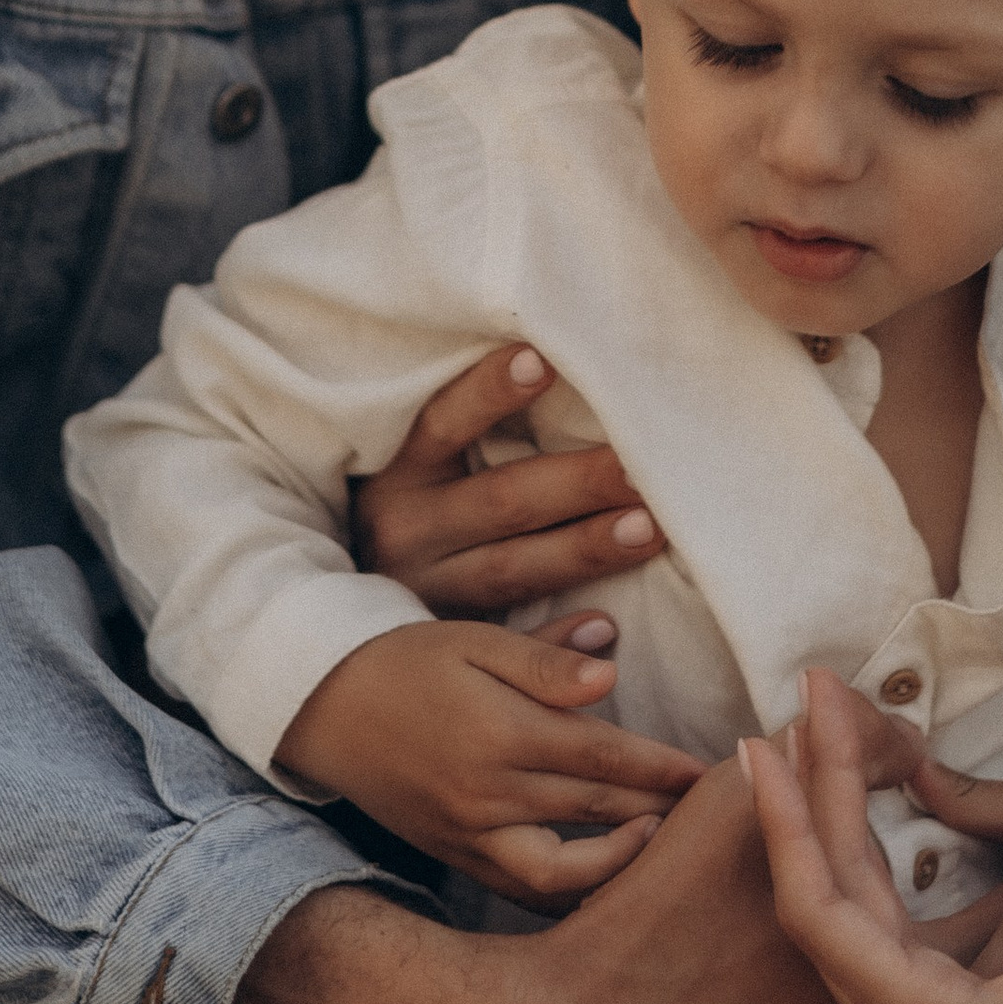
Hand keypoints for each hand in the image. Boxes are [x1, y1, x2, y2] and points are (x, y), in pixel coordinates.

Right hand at [275, 620, 701, 907]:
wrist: (322, 705)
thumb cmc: (406, 660)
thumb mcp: (473, 641)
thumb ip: (543, 661)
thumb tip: (611, 674)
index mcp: (499, 734)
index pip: (605, 756)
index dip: (665, 767)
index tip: (714, 774)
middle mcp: (488, 795)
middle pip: (597, 811)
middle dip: (662, 811)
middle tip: (717, 815)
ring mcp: (469, 836)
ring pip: (564, 870)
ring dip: (621, 863)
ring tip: (661, 843)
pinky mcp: (455, 857)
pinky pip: (524, 890)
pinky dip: (569, 892)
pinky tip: (603, 881)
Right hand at [352, 345, 665, 618]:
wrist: (354, 619)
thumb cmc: (411, 508)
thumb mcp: (415, 465)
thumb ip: (468, 426)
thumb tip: (546, 361)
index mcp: (398, 474)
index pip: (443, 423)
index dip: (488, 393)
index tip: (541, 360)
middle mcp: (409, 533)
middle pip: (501, 501)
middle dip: (578, 482)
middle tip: (643, 464)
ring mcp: (427, 591)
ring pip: (514, 570)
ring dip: (584, 549)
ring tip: (649, 528)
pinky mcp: (450, 641)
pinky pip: (505, 643)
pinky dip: (553, 640)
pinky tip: (603, 628)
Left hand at [746, 673, 1002, 1003]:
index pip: (819, 908)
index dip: (790, 815)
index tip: (771, 733)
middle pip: (823, 910)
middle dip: (807, 803)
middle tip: (800, 708)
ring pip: (843, 929)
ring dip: (825, 838)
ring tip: (809, 750)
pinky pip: (868, 947)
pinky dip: (855, 877)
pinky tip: (849, 825)